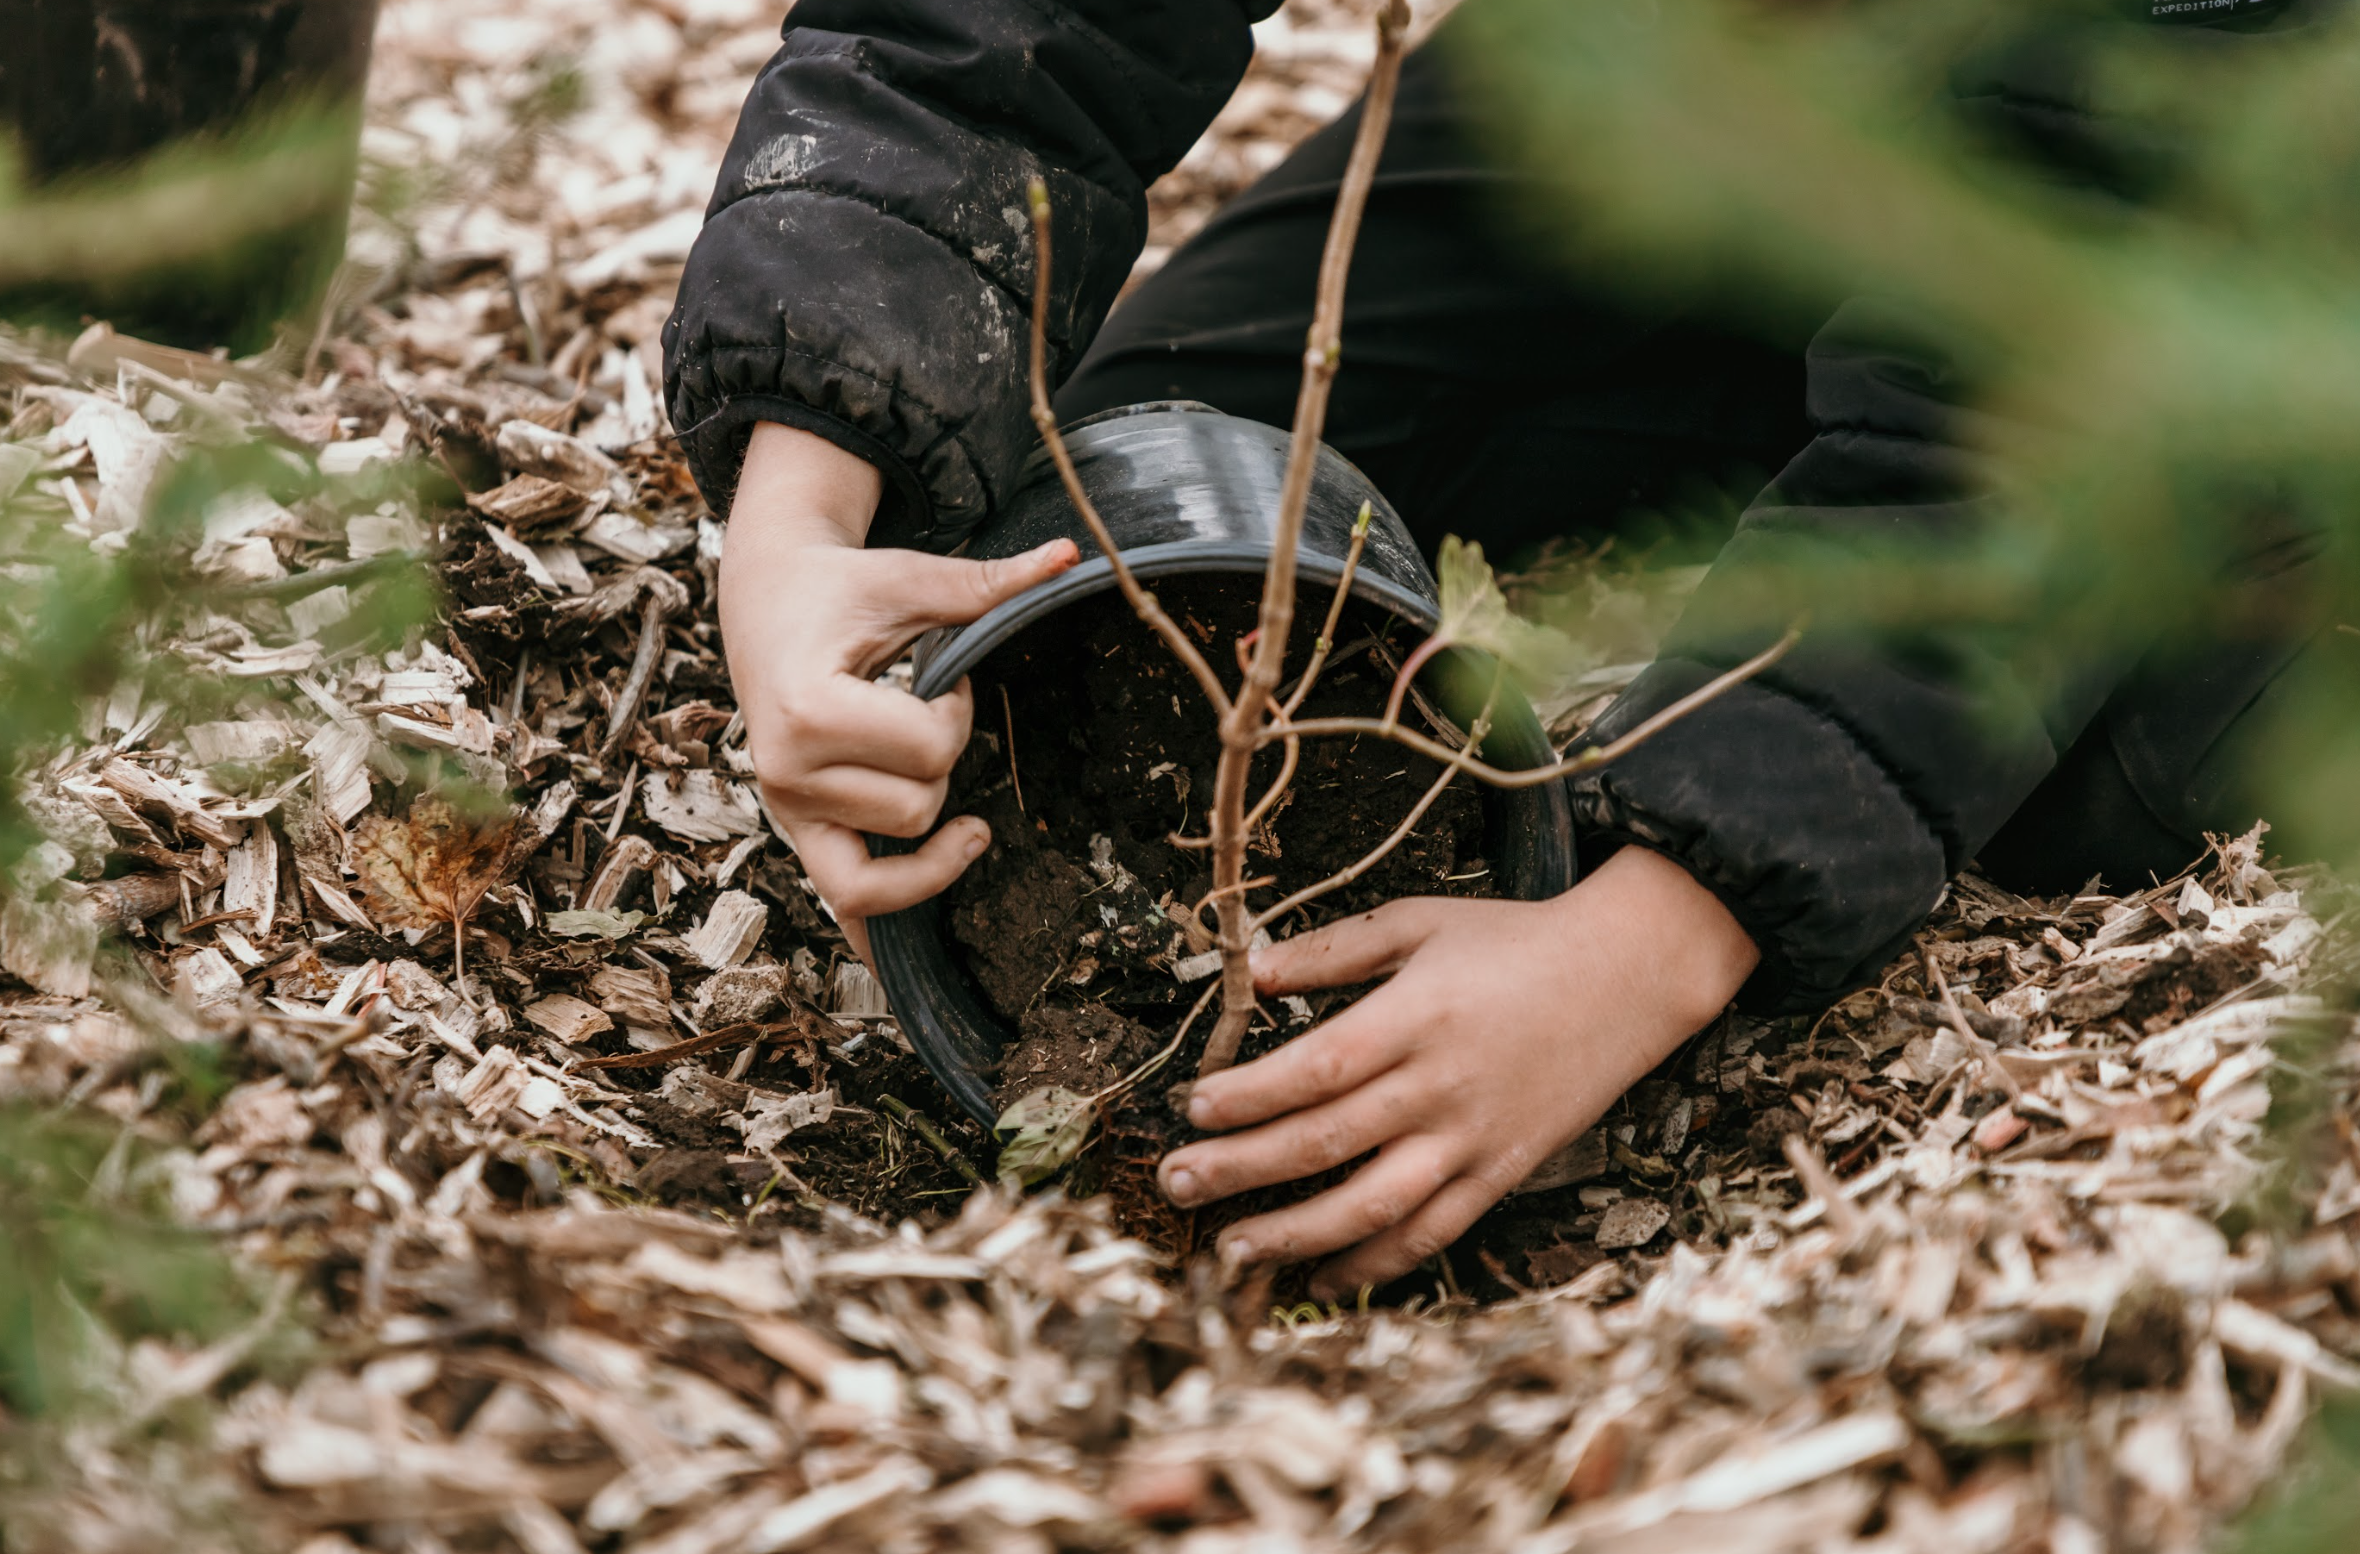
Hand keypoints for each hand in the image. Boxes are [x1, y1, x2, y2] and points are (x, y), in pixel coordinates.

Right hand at [720, 422, 1078, 959]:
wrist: (763, 600)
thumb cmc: (841, 590)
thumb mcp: (908, 582)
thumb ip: (986, 583)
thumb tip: (1070, 555)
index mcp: (807, 712)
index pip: (927, 753)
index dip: (957, 715)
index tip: (946, 678)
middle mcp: (784, 772)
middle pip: (917, 809)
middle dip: (942, 759)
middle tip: (925, 709)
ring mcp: (785, 810)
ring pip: (893, 864)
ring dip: (925, 815)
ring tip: (920, 764)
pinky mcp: (795, 831)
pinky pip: (846, 903)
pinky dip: (884, 925)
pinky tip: (917, 950)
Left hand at [1156, 846, 1759, 1298]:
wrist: (1629, 977)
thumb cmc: (1515, 942)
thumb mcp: (1420, 923)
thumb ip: (1334, 949)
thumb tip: (1253, 969)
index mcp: (1415, 1018)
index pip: (1315, 1069)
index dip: (1248, 1095)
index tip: (1192, 1109)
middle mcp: (1441, 1087)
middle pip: (1325, 1141)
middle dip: (1241, 1169)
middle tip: (1176, 1182)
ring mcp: (1472, 1139)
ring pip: (1373, 1205)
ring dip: (1294, 1234)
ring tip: (1231, 1248)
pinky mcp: (1500, 1172)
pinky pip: (1430, 1233)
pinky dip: (1373, 1264)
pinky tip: (1319, 1279)